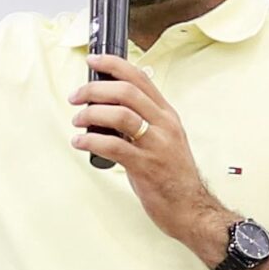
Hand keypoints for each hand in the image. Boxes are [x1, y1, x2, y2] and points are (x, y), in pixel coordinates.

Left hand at [69, 54, 228, 244]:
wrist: (192, 209)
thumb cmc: (173, 176)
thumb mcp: (163, 139)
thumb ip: (142, 122)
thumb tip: (107, 108)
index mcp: (167, 115)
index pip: (140, 77)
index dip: (113, 65)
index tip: (93, 60)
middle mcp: (164, 125)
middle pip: (127, 91)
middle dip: (95, 89)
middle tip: (76, 96)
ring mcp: (156, 145)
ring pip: (120, 114)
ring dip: (91, 113)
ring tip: (77, 121)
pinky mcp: (146, 166)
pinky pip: (114, 146)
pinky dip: (91, 140)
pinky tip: (80, 142)